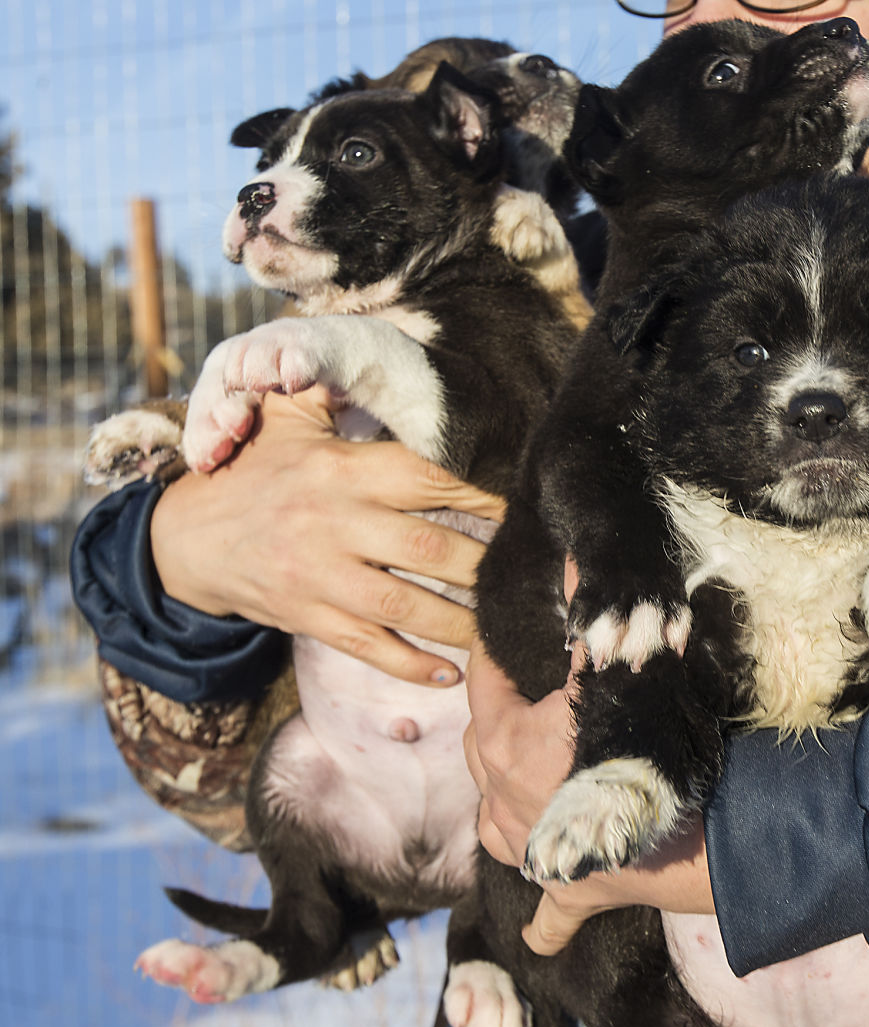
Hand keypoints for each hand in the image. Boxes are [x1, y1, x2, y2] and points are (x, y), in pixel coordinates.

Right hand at [149, 387, 505, 685]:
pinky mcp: (307, 617)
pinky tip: (449, 674)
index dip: (482, 492)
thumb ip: (328, 387)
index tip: (522, 505)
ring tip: (502, 629)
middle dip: (486, 564)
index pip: (428, 478)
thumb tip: (364, 352)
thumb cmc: (252, 470)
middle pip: (431, 548)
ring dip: (461, 622)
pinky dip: (410, 665)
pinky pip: (368, 646)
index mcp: (343, 472)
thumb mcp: (285, 419)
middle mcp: (336, 524)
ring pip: (406, 605)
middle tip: (528, 573)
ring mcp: (321, 577)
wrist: (182, 539)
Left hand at [463, 558, 715, 954]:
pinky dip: (545, 922)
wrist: (686, 835)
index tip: (499, 628)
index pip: (485, 682)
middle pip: (480, 749)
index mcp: (504, 743)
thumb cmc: (643, 750)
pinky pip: (547, 916)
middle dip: (497, 725)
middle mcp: (501, 799)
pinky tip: (541, 931)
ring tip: (524, 789)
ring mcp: (529, 849)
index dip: (492, 652)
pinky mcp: (566, 889)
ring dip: (505, 807)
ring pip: (494, 825)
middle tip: (526, 700)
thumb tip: (573, 558)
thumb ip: (590, 621)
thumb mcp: (616, 674)